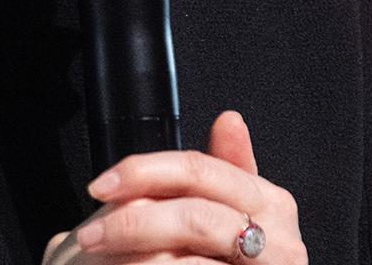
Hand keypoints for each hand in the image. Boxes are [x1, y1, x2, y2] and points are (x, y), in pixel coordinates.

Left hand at [42, 110, 307, 264]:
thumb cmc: (226, 260)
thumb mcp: (223, 211)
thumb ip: (217, 174)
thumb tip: (229, 120)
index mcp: (271, 203)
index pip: (199, 170)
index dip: (143, 172)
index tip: (100, 186)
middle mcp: (282, 241)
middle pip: (194, 218)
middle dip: (134, 224)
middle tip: (89, 236)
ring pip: (188, 261)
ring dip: (138, 260)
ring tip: (103, 261)